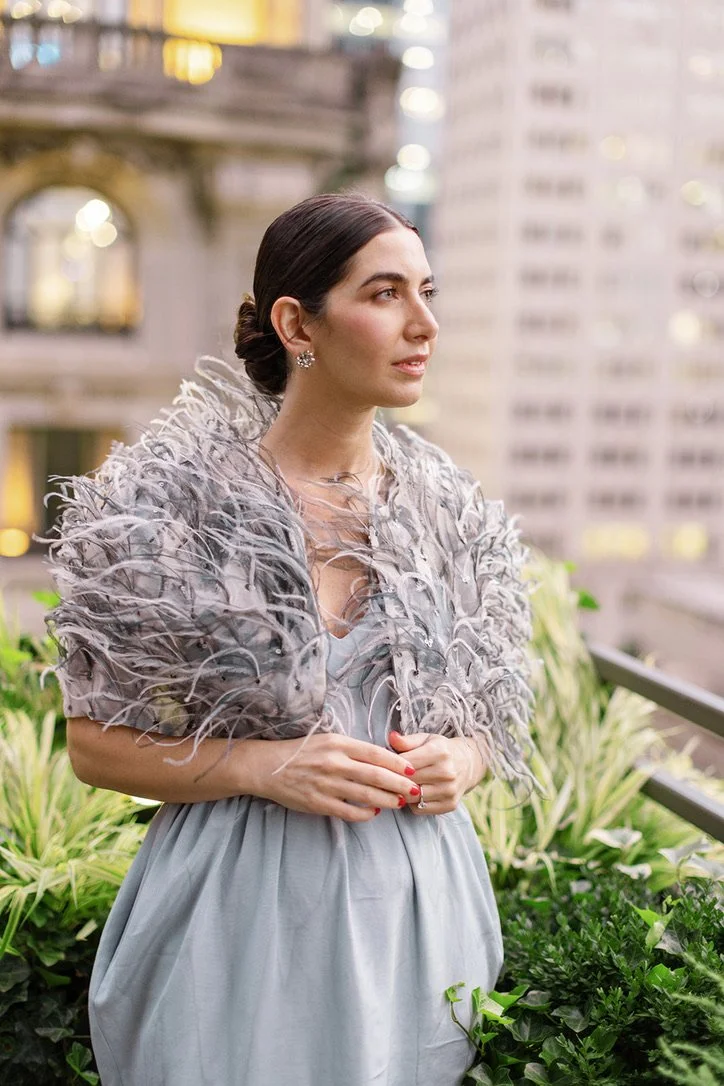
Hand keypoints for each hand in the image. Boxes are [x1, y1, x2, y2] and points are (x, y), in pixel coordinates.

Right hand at [248, 733, 421, 821]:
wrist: (268, 767)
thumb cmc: (301, 751)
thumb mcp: (327, 740)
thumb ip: (353, 748)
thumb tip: (382, 758)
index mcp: (339, 743)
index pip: (376, 753)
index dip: (397, 763)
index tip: (412, 769)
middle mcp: (335, 763)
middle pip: (377, 775)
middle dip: (400, 784)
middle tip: (415, 790)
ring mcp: (327, 784)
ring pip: (367, 794)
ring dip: (388, 800)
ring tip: (400, 802)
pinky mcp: (319, 803)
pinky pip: (349, 811)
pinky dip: (365, 813)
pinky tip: (374, 812)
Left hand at [387, 731, 487, 815]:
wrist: (467, 764)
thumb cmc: (441, 750)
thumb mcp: (426, 739)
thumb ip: (407, 741)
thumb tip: (391, 737)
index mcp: (439, 752)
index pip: (405, 762)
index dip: (391, 764)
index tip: (383, 764)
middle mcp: (446, 772)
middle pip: (407, 780)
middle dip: (393, 779)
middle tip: (385, 777)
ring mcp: (449, 790)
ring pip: (411, 797)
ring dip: (401, 793)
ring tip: (397, 785)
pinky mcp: (450, 805)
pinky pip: (419, 809)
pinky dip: (412, 803)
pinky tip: (412, 794)